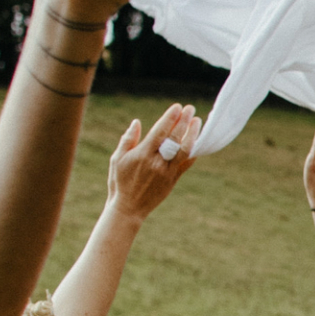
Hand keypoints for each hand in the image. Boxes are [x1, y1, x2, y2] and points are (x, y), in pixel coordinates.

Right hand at [102, 104, 200, 222]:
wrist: (129, 208)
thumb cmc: (120, 182)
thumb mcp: (117, 159)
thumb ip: (127, 140)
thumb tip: (136, 122)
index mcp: (142, 155)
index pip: (160, 132)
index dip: (170, 118)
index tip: (177, 107)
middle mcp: (156, 162)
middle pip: (174, 138)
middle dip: (183, 121)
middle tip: (190, 108)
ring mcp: (167, 172)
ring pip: (184, 150)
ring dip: (192, 135)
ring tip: (197, 122)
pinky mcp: (173, 180)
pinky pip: (186, 164)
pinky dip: (192, 152)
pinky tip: (196, 141)